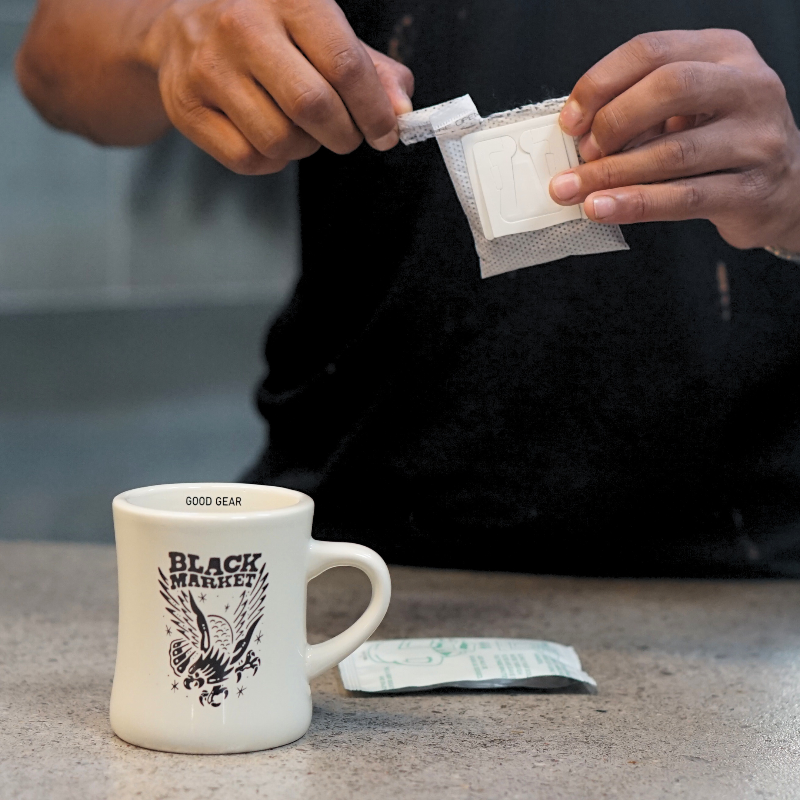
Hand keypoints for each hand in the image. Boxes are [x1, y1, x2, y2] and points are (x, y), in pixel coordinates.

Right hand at [141, 0, 413, 173]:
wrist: (180, 24)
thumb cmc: (267, 28)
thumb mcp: (320, 27)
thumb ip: (369, 66)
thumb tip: (400, 109)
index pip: (345, 64)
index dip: (374, 110)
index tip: (387, 133)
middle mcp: (241, 25)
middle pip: (313, 107)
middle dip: (344, 135)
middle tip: (347, 136)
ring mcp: (208, 67)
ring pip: (280, 140)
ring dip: (305, 149)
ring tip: (301, 128)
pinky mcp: (185, 106)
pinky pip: (248, 159)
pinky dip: (272, 161)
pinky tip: (270, 137)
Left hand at [550, 30, 799, 251]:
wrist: (785, 188)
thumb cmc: (723, 142)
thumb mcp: (689, 108)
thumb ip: (642, 110)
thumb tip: (579, 135)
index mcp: (724, 53)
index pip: (651, 51)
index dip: (600, 84)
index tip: (570, 121)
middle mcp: (748, 86)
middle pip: (669, 88)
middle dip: (612, 122)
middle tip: (582, 154)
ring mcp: (757, 138)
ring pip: (674, 152)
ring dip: (612, 174)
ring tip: (573, 190)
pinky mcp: (752, 189)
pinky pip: (684, 198)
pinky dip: (635, 204)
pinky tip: (602, 208)